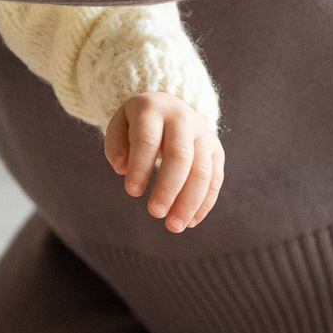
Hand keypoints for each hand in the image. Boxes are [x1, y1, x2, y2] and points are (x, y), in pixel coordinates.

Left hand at [104, 92, 222, 233]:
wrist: (169, 106)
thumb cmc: (138, 124)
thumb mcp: (120, 125)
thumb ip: (115, 145)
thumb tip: (122, 169)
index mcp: (153, 109)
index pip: (148, 140)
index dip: (140, 167)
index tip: (132, 192)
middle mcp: (182, 119)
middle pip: (180, 156)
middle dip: (168, 188)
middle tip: (155, 213)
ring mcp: (203, 134)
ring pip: (202, 171)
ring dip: (189, 202)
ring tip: (174, 226)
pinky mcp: (216, 151)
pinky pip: (214, 179)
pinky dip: (204, 203)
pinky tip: (190, 221)